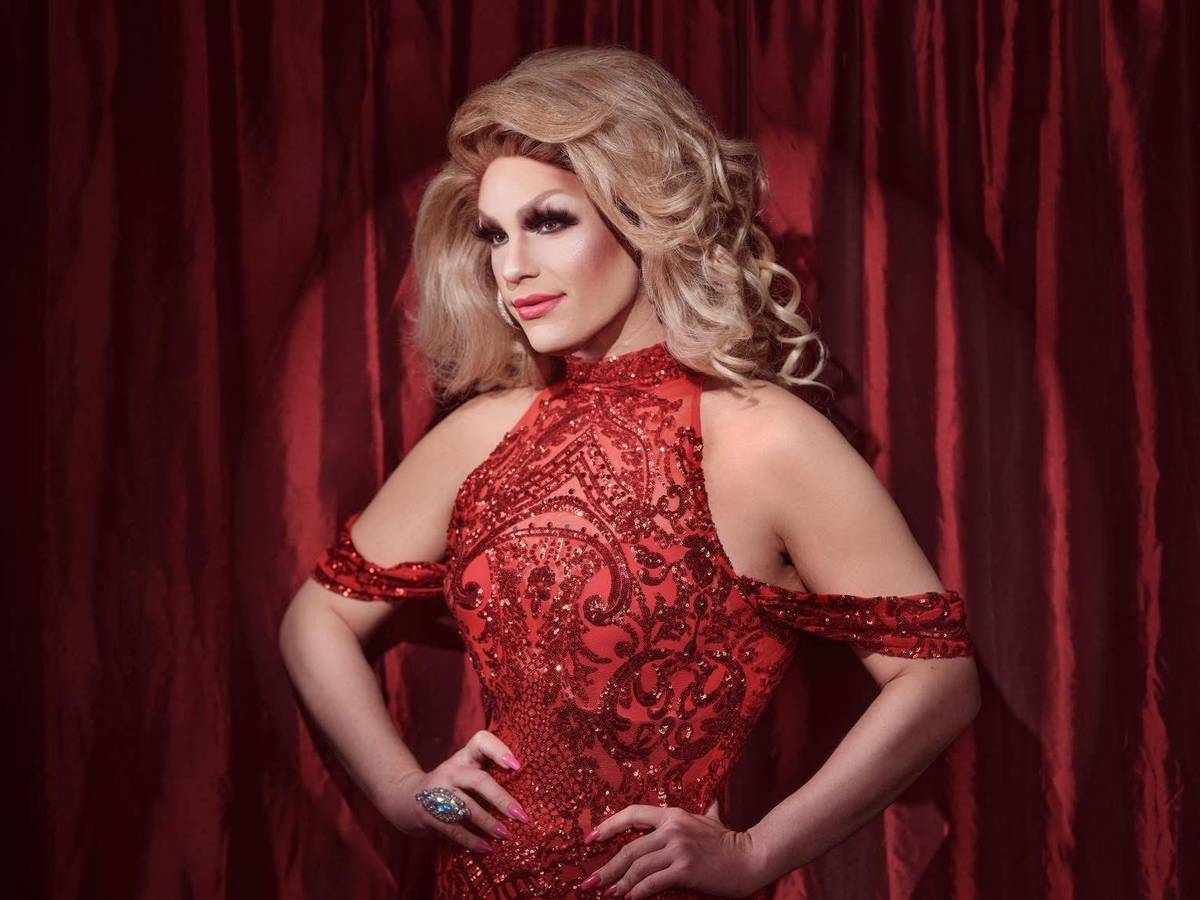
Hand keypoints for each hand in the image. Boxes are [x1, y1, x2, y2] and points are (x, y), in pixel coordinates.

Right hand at [379, 729, 530, 853]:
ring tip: (507, 835)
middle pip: (478, 781)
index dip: (499, 750)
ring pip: (466, 807)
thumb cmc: (451, 784)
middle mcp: (451, 771)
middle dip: (501, 799)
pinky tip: (488, 849)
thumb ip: (488, 773)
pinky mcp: (429, 814)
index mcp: (464, 757)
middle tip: (521, 815)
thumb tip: (528, 789)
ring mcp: (438, 792)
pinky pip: (452, 829)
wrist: (406, 797)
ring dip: (488, 823)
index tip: (517, 765)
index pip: (480, 741)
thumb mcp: (465, 770)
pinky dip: (471, 840)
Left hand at [577, 801, 766, 897]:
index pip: (633, 814)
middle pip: (629, 848)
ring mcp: (678, 848)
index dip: (609, 826)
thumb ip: (706, 810)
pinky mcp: (685, 868)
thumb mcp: (713, 819)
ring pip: (638, 866)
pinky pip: (653, 882)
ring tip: (606, 894)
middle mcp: (672, 828)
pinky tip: (629, 898)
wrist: (752, 857)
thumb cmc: (730, 842)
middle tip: (589, 882)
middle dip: (607, 867)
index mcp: (673, 815)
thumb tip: (712, 800)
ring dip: (618, 882)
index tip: (590, 839)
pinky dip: (638, 892)